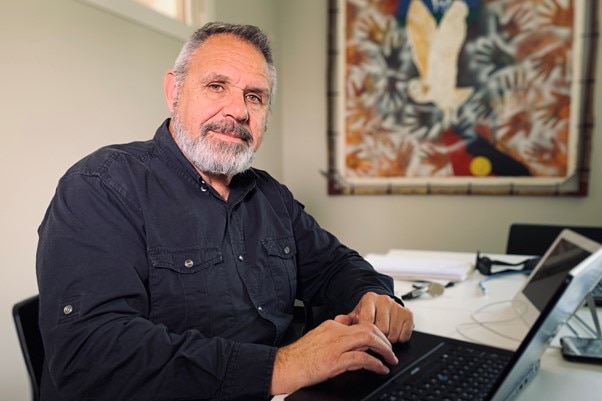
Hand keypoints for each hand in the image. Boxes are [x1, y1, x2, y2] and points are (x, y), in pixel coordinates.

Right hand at [270, 319, 397, 394]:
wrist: (284, 367)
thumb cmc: (299, 356)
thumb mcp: (317, 335)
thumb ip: (333, 327)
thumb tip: (346, 321)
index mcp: (332, 326)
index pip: (361, 323)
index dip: (376, 332)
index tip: (382, 341)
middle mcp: (336, 332)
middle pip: (369, 328)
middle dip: (384, 339)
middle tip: (391, 350)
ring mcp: (336, 346)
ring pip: (368, 339)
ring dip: (384, 349)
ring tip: (390, 359)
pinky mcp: (335, 361)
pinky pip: (362, 359)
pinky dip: (376, 364)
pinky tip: (381, 369)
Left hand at [335, 292, 413, 342]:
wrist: (381, 306)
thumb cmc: (367, 313)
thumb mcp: (354, 315)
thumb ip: (346, 320)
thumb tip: (338, 320)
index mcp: (369, 299)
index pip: (367, 320)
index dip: (365, 333)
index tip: (363, 338)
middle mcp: (384, 300)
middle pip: (382, 329)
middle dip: (377, 338)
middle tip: (374, 337)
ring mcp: (397, 306)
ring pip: (393, 334)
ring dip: (388, 339)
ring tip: (383, 334)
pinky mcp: (408, 314)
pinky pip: (405, 335)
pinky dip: (399, 338)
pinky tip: (394, 332)